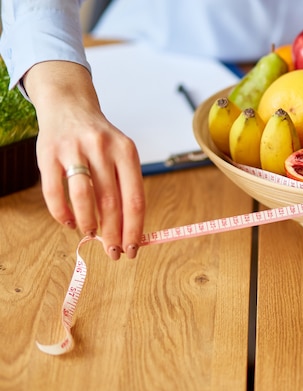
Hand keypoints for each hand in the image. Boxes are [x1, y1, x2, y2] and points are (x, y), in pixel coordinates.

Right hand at [24, 61, 144, 259]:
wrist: (70, 106)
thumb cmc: (100, 141)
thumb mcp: (121, 155)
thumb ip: (125, 187)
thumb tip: (127, 231)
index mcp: (127, 152)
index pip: (135, 199)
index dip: (134, 229)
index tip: (133, 249)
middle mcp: (102, 149)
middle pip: (111, 202)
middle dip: (113, 234)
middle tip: (114, 253)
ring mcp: (74, 150)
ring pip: (84, 197)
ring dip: (89, 223)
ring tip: (91, 235)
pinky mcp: (48, 153)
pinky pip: (54, 192)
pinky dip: (62, 213)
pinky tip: (70, 223)